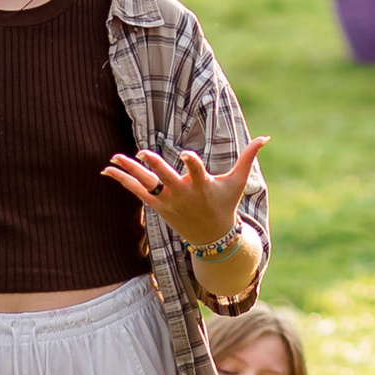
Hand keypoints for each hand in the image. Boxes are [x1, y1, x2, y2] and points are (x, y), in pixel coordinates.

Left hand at [103, 138, 265, 259]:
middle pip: (166, 178)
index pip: (196, 172)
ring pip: (146, 184)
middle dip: (155, 167)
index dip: (191, 163)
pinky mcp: (158, 207)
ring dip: (129, 171)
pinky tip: (108, 170)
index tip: (184, 154)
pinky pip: (137, 192)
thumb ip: (248, 157)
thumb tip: (266, 137)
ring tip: (114, 157)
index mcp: (203, 186)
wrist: (212, 237)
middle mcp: (183, 194)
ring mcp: (168, 201)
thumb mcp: (238, 182)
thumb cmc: (226, 204)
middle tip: (142, 154)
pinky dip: (123, 181)